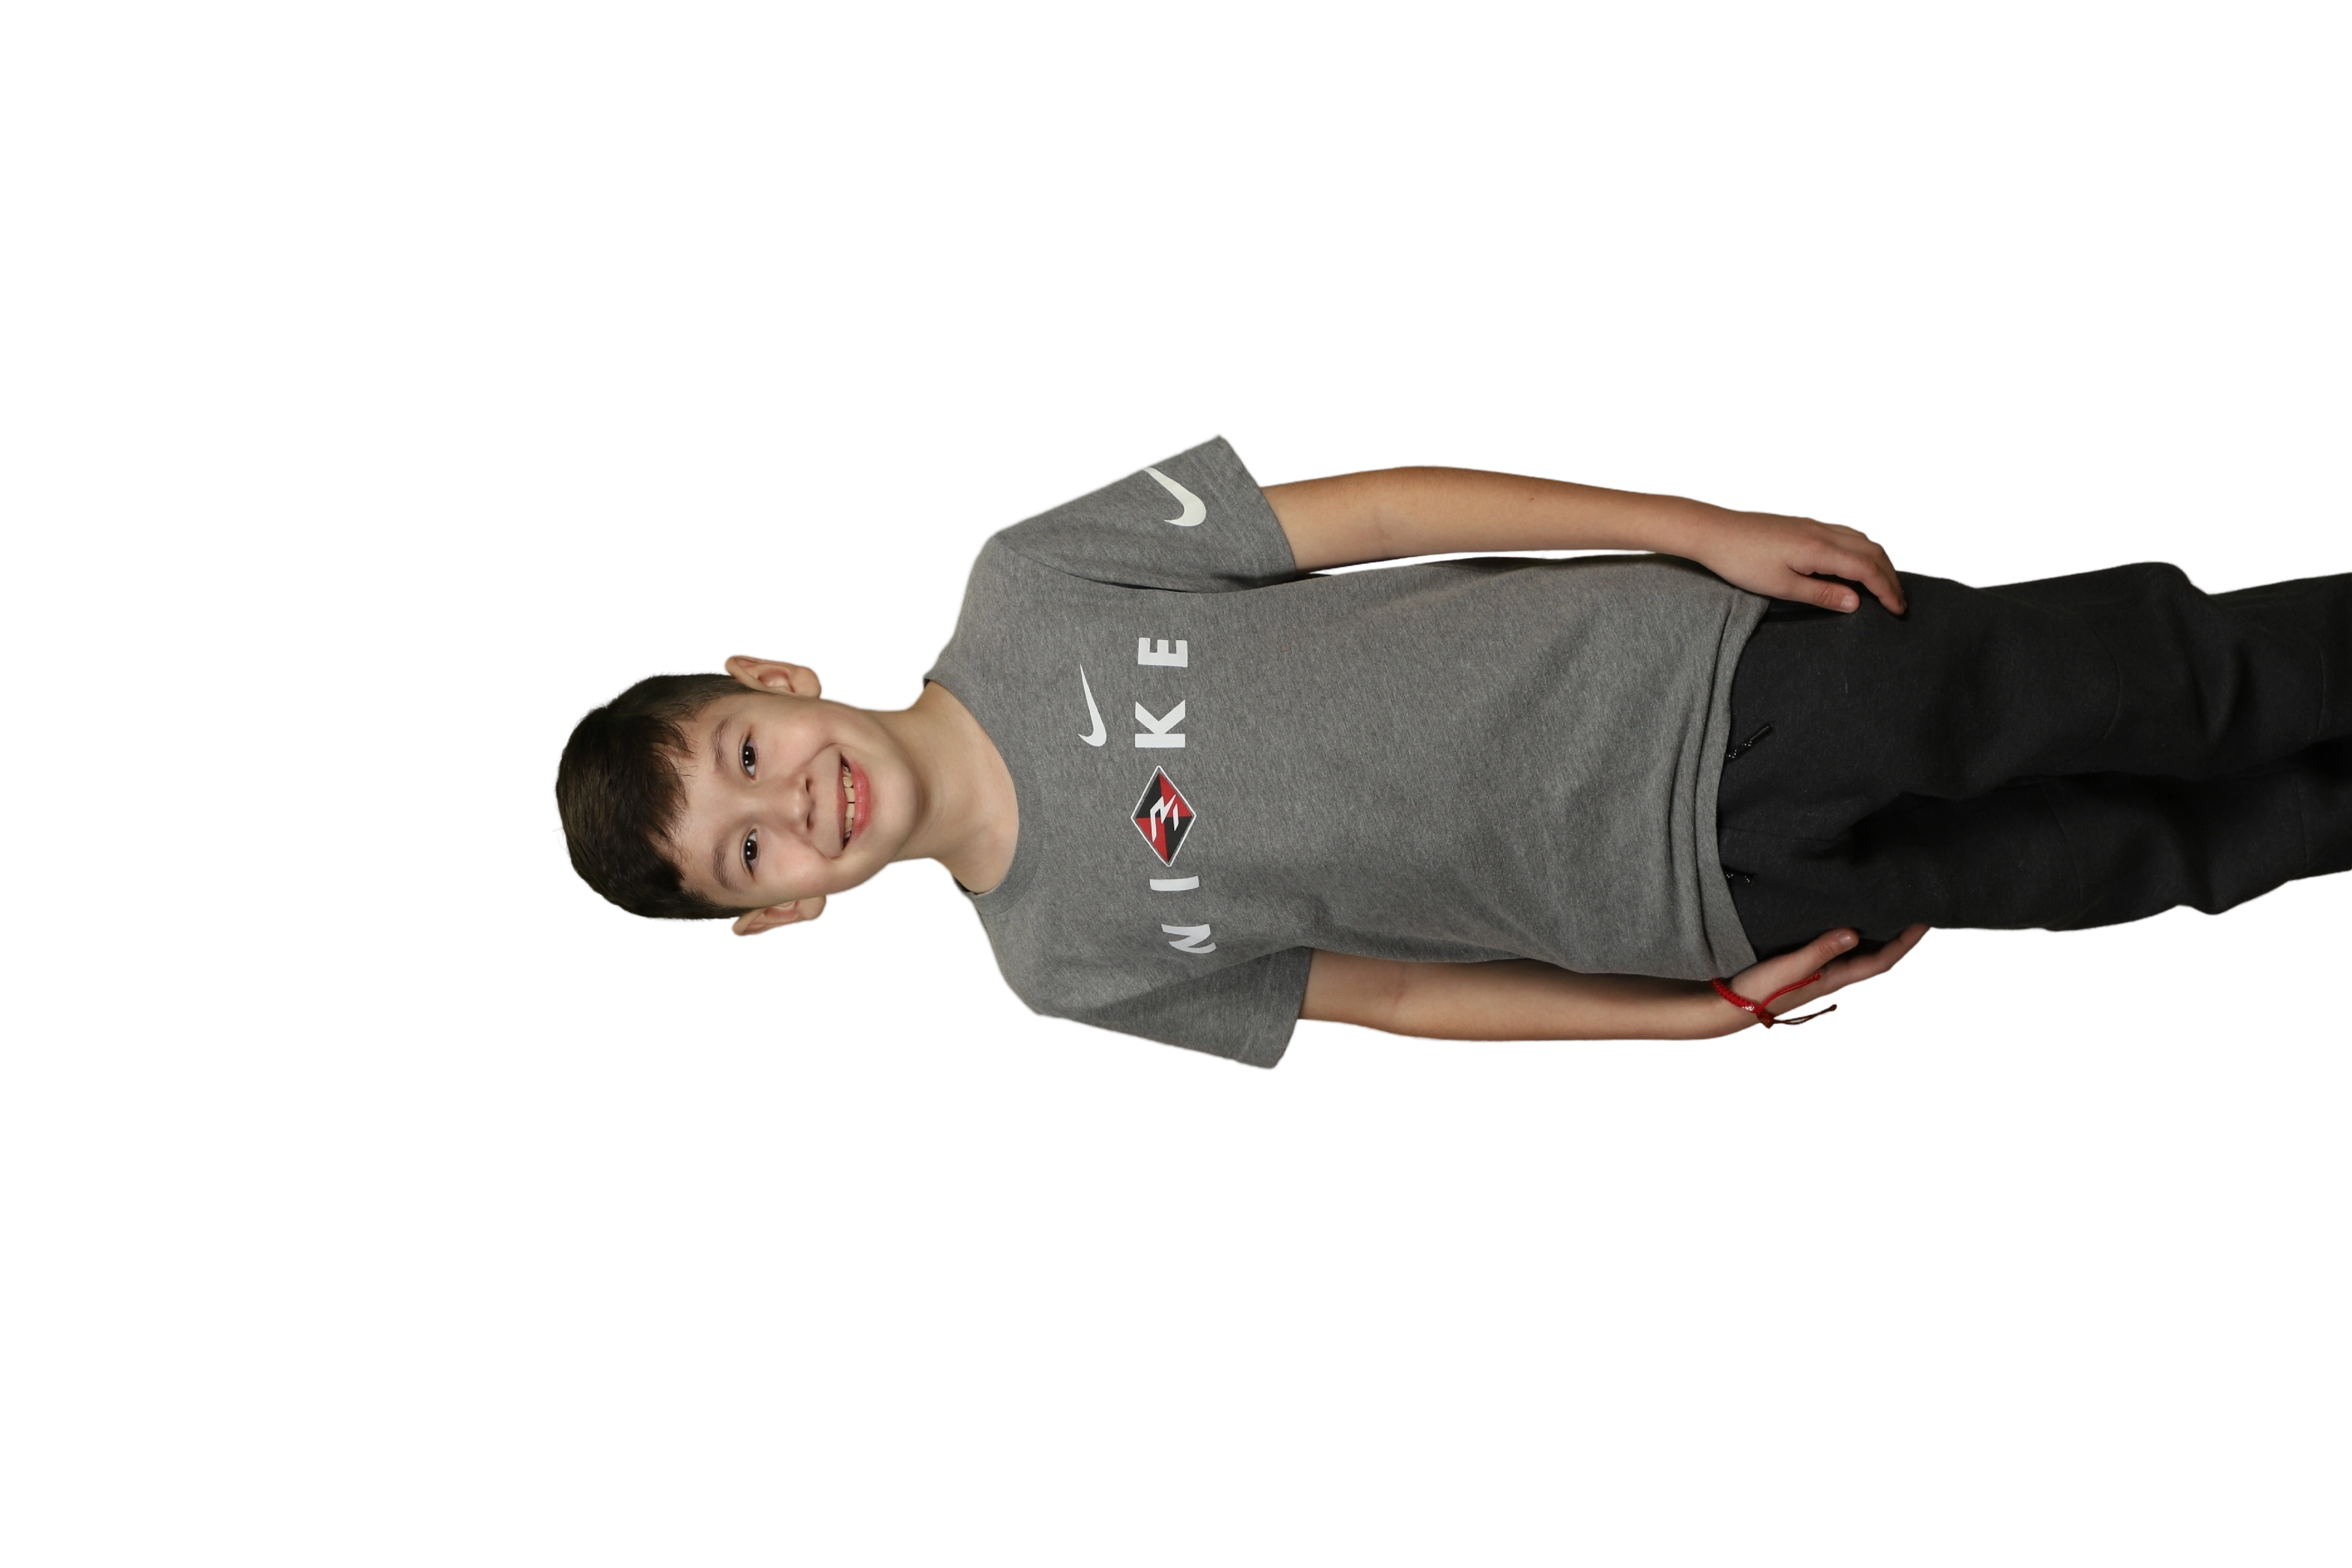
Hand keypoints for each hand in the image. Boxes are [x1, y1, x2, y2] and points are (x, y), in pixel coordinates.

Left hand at [1689, 507, 1907, 616]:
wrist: (1713, 531)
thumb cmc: (1741, 561)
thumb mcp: (1780, 586)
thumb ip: (1821, 594)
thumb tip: (1856, 603)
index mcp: (1820, 549)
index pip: (1869, 570)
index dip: (1888, 591)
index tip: (1898, 610)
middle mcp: (1824, 532)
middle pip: (1873, 552)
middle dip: (1891, 577)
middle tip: (1899, 602)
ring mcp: (1815, 525)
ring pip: (1863, 539)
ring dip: (1880, 560)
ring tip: (1886, 583)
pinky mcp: (1806, 523)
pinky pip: (1848, 532)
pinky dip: (1864, 547)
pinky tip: (1860, 558)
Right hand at [1702, 922, 1932, 1036]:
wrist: (1732, 1006)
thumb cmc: (1760, 990)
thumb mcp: (1791, 967)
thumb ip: (1821, 950)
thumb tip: (1855, 933)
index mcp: (1834, 977)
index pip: (1880, 960)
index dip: (1904, 944)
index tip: (1923, 924)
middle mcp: (1832, 976)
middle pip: (1875, 958)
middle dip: (1897, 940)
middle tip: (1914, 917)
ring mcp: (1818, 974)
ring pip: (1858, 955)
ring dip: (1876, 939)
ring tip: (1888, 919)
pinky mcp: (1804, 968)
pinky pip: (1837, 952)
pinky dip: (1851, 939)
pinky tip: (1846, 928)